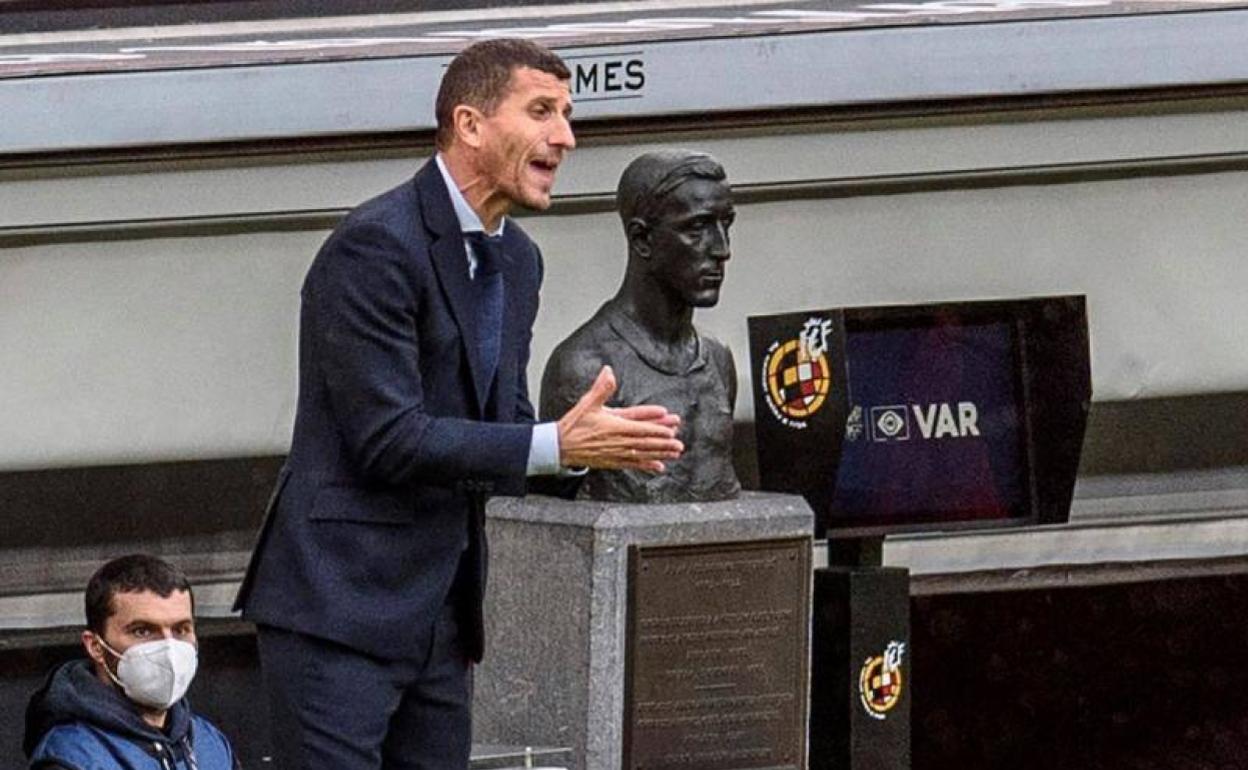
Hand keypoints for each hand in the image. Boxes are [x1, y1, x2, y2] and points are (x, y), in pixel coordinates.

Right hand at [557, 366, 683, 471]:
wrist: (560, 447)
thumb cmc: (574, 425)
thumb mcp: (587, 403)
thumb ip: (601, 388)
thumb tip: (608, 371)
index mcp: (615, 425)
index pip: (640, 425)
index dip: (657, 425)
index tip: (671, 425)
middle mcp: (618, 440)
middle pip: (646, 441)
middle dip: (664, 442)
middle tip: (679, 443)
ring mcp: (617, 452)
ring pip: (643, 453)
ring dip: (660, 453)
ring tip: (675, 453)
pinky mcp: (613, 461)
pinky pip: (633, 464)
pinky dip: (646, 466)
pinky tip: (658, 467)